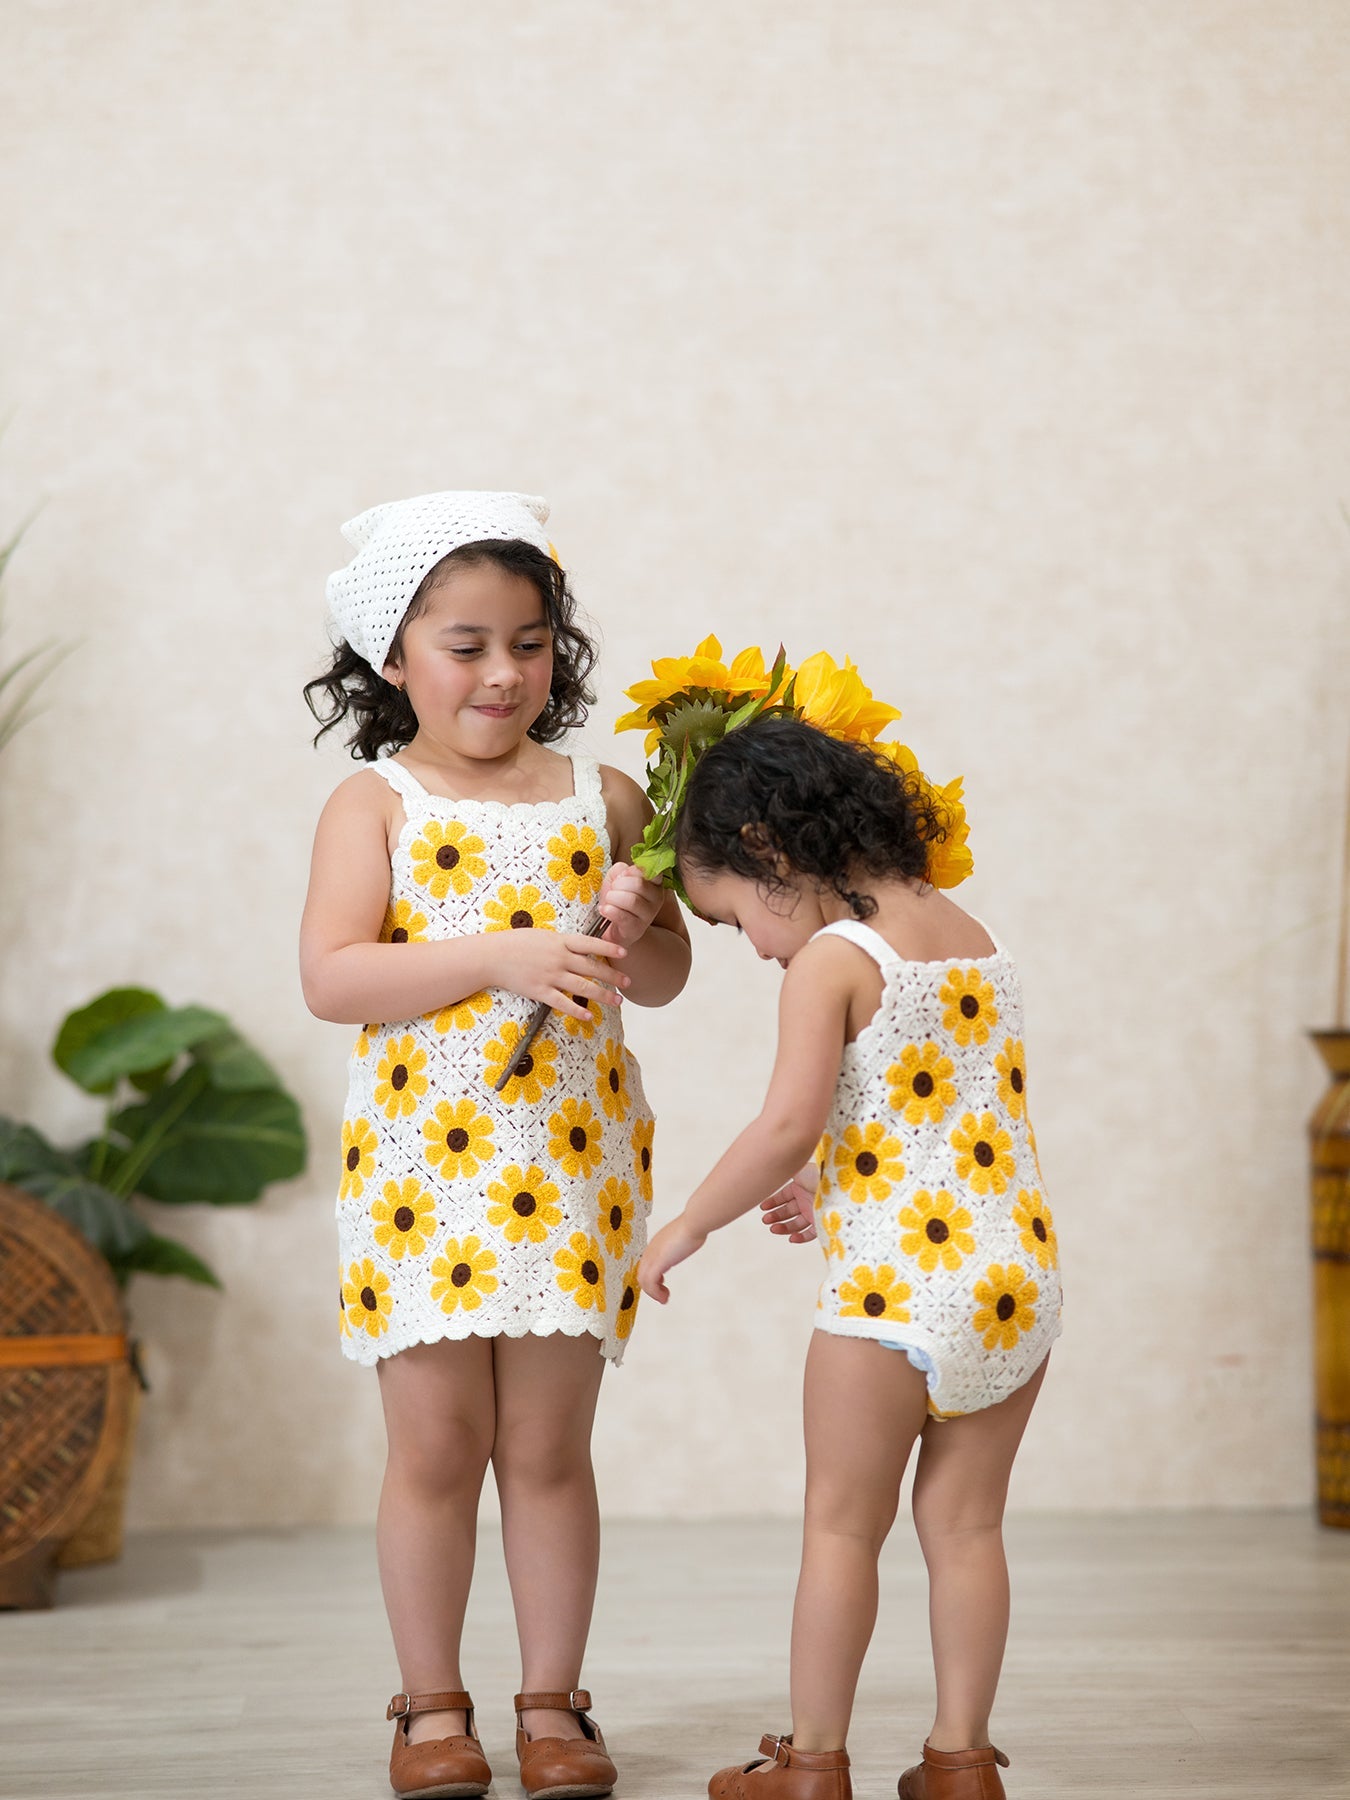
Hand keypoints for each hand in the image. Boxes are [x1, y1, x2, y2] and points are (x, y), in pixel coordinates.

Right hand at [487, 928, 628, 1020]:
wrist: (492, 956)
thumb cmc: (516, 943)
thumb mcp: (543, 935)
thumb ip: (562, 942)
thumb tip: (581, 947)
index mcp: (560, 941)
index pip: (590, 943)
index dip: (609, 947)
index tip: (624, 952)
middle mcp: (558, 958)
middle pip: (592, 968)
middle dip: (612, 975)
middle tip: (628, 982)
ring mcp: (550, 975)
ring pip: (582, 987)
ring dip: (603, 994)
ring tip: (618, 1000)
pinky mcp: (540, 991)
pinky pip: (562, 1003)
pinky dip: (576, 1010)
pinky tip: (589, 1016)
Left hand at [597, 862, 665, 948]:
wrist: (610, 925)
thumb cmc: (616, 900)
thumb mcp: (616, 878)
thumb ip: (621, 869)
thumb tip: (624, 872)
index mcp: (654, 882)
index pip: (650, 870)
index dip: (632, 871)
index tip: (622, 875)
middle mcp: (656, 898)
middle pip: (639, 884)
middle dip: (618, 885)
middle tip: (612, 890)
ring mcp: (648, 915)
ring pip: (632, 900)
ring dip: (613, 898)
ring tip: (608, 901)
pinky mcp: (637, 928)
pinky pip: (622, 916)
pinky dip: (609, 910)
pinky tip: (604, 910)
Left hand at [638, 1214, 705, 1303]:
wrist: (694, 1223)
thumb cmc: (693, 1226)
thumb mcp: (684, 1235)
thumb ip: (681, 1240)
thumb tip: (689, 1241)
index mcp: (656, 1243)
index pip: (645, 1264)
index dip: (651, 1277)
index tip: (661, 1284)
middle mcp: (651, 1249)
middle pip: (641, 1273)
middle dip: (651, 1288)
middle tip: (662, 1296)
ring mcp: (653, 1256)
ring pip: (643, 1280)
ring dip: (653, 1293)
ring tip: (664, 1298)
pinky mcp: (658, 1262)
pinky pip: (650, 1282)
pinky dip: (655, 1293)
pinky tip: (664, 1297)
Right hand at [760, 1168, 817, 1243]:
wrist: (836, 1186)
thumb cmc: (818, 1175)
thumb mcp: (797, 1169)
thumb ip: (784, 1170)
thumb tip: (771, 1169)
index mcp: (800, 1187)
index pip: (783, 1197)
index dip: (772, 1202)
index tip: (763, 1207)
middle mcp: (806, 1199)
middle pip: (788, 1211)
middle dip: (775, 1216)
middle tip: (766, 1220)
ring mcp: (813, 1211)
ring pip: (796, 1223)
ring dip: (783, 1227)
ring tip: (773, 1228)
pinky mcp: (821, 1222)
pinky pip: (810, 1233)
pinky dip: (800, 1237)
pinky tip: (791, 1237)